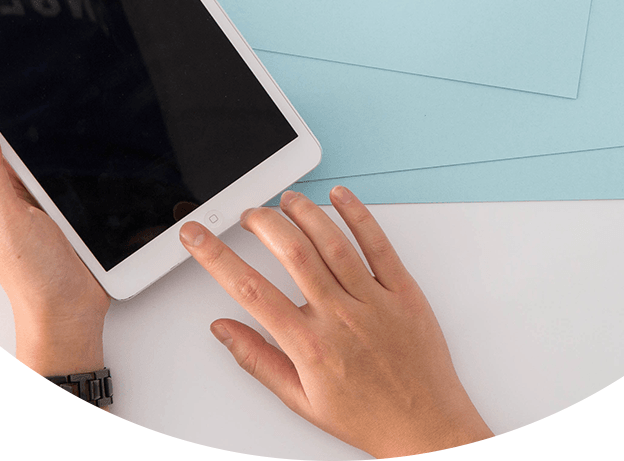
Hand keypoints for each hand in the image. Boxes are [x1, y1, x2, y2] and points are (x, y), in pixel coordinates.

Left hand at [0, 110, 109, 375]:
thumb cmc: (35, 274)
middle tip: (24, 70)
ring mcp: (38, 195)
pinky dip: (74, 150)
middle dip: (17, 103)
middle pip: (12, 132)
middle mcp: (9, 188)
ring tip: (54, 91)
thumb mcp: (5, 218)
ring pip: (42, 145)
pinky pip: (66, 165)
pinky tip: (83, 138)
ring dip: (50, 125)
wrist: (72, 311)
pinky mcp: (65, 202)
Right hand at [180, 186, 492, 456]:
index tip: (198, 236)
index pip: (251, 290)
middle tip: (248, 213)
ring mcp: (374, 301)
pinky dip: (358, 214)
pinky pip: (378, 244)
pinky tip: (341, 196)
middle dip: (263, 223)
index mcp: (310, 347)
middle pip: (292, 253)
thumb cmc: (367, 416)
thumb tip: (223, 328)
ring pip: (333, 242)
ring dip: (305, 212)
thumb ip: (258, 360)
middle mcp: (340, 318)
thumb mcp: (301, 401)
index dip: (216, 257)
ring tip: (286, 200)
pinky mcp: (403, 290)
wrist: (426, 427)